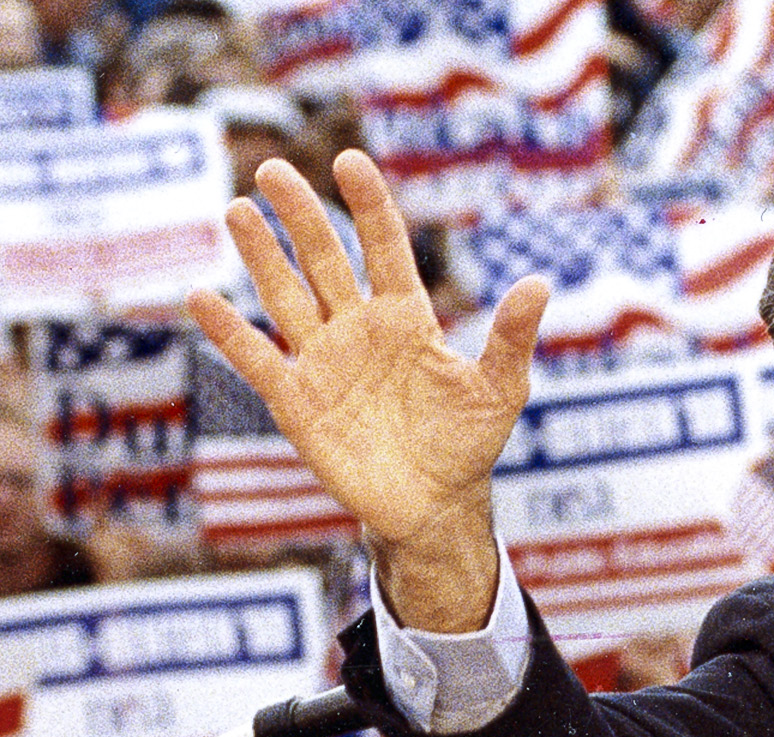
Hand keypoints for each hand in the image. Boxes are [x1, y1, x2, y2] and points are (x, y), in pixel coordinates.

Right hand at [185, 151, 548, 630]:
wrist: (435, 505)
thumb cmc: (469, 442)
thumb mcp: (499, 389)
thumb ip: (511, 338)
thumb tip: (539, 284)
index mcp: (407, 318)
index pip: (384, 249)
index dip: (368, 206)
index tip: (349, 161)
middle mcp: (359, 329)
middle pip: (325, 261)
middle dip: (300, 216)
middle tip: (271, 170)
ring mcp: (324, 362)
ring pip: (286, 297)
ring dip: (261, 257)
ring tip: (237, 212)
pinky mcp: (297, 402)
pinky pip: (258, 359)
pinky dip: (230, 332)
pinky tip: (202, 297)